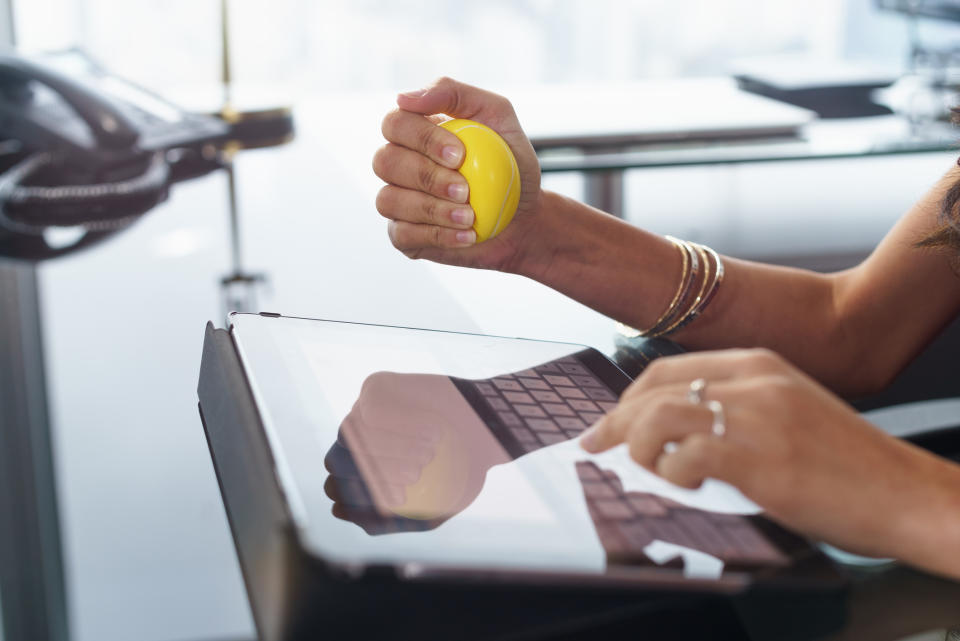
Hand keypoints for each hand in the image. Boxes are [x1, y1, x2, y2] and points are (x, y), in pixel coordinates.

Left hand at [329, 371, 509, 527]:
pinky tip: (431, 429)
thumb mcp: (426, 512)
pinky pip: (371, 408)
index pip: (336, 487)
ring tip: (430, 453)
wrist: (488, 431)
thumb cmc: (457, 473)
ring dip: (392, 448)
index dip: (363, 497)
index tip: (404, 498)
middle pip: (337, 460)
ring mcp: (361, 412)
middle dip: (377, 472)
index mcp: (358, 472)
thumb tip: (337, 508)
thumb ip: (382, 521)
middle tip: (417, 475)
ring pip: (349, 433)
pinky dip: (400, 422)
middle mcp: (355, 441)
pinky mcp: (376, 386)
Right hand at [372, 77, 542, 271]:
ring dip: (432, 209)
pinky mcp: (404, 235)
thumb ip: (455, 94)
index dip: (422, 138)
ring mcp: (397, 201)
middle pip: (385, 161)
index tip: (460, 155)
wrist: (524, 216)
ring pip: (388, 200)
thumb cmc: (509, 164)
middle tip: (465, 190)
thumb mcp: (497, 117)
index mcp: (414, 131)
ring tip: (470, 216)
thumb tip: (404, 98)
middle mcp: (398, 164)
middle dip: (427, 176)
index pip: (395, 124)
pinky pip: (402, 235)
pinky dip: (437, 236)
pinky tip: (467, 235)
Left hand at [580, 348, 959, 570]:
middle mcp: (753, 380)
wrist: (902, 491)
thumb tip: (673, 432)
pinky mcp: (758, 458)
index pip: (668, 370)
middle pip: (654, 390)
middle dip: (615, 422)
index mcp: (758, 364)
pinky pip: (685, 458)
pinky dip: (671, 476)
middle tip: (595, 448)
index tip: (608, 422)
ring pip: (660, 417)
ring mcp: (755, 416)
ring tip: (645, 471)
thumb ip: (735, 408)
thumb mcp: (787, 411)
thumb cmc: (845, 462)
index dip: (628, 398)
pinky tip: (684, 486)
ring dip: (638, 448)